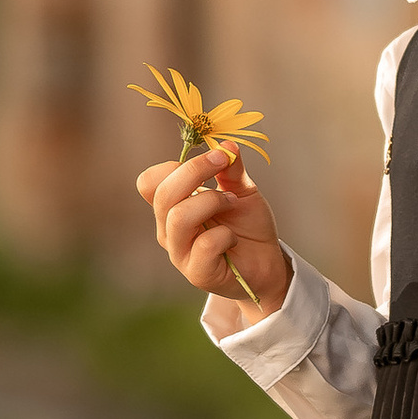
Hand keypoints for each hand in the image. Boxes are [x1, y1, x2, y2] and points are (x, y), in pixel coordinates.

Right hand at [136, 146, 292, 324]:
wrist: (267, 263)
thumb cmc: (248, 226)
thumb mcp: (242, 190)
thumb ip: (231, 169)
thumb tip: (226, 144)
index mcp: (172, 207)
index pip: (150, 182)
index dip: (176, 165)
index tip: (214, 157)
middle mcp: (169, 229)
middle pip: (162, 195)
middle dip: (195, 172)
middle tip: (223, 165)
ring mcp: (180, 253)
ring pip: (179, 218)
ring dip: (211, 201)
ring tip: (232, 202)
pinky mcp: (197, 274)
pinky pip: (204, 245)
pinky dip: (225, 234)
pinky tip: (233, 237)